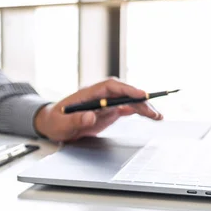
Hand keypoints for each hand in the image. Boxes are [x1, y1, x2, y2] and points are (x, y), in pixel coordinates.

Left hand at [34, 78, 162, 141]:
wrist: (53, 124)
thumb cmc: (55, 121)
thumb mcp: (61, 123)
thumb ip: (75, 119)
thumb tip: (91, 116)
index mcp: (88, 93)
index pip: (111, 86)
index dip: (127, 89)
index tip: (140, 94)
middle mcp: (100, 95)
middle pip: (124, 93)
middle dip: (140, 100)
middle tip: (153, 112)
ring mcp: (105, 102)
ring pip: (128, 101)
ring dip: (143, 107)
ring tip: (158, 117)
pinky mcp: (108, 111)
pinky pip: (127, 108)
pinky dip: (139, 111)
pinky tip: (151, 116)